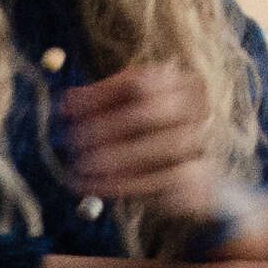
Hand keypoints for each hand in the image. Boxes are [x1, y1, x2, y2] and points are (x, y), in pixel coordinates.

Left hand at [57, 64, 237, 222]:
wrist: (191, 173)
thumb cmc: (150, 132)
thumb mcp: (128, 108)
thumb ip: (100, 102)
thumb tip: (66, 102)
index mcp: (179, 81)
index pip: (139, 82)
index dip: (99, 95)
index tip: (66, 108)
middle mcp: (197, 108)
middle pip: (152, 113)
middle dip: (107, 127)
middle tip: (73, 141)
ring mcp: (202, 143)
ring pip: (161, 149)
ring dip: (116, 158)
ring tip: (80, 167)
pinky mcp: (200, 177)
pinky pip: (165, 182)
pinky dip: (127, 185)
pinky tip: (95, 186)